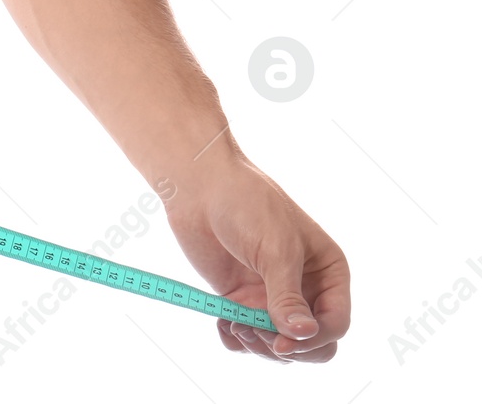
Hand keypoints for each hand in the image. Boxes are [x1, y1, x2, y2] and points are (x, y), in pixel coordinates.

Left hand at [163, 153, 350, 362]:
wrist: (199, 186)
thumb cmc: (246, 204)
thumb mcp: (276, 250)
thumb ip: (287, 296)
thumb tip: (301, 334)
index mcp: (327, 271)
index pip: (335, 323)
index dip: (314, 340)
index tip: (281, 343)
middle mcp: (304, 287)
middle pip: (310, 342)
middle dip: (286, 348)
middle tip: (253, 334)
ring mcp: (271, 294)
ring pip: (277, 343)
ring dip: (258, 345)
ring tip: (233, 325)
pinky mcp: (239, 297)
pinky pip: (244, 334)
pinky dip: (235, 339)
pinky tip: (223, 325)